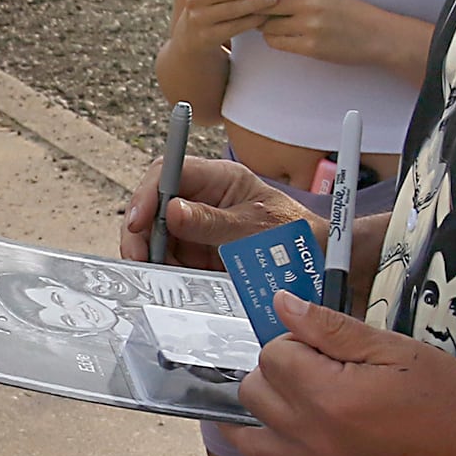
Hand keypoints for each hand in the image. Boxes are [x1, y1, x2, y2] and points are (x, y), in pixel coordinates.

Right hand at [120, 155, 306, 262]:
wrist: (318, 263)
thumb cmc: (295, 236)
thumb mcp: (254, 228)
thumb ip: (212, 222)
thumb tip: (172, 210)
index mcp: (220, 179)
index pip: (169, 172)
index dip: (147, 194)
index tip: (137, 222)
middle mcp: (204, 199)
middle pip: (155, 205)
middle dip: (141, 232)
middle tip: (138, 259)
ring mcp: (200, 226)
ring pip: (158, 236)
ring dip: (151, 255)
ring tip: (155, 276)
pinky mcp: (199, 253)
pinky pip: (171, 259)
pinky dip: (164, 272)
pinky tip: (167, 283)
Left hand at [229, 294, 455, 455]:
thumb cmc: (446, 391)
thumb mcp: (391, 347)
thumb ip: (329, 327)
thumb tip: (281, 304)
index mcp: (328, 400)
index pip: (273, 356)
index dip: (296, 339)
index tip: (327, 342)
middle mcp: (314, 442)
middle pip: (253, 395)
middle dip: (277, 371)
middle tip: (318, 364)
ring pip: (253, 439)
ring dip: (267, 410)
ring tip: (302, 393)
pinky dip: (290, 440)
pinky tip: (326, 426)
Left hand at [253, 0, 406, 70]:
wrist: (374, 35)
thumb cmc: (347, 12)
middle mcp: (312, 2)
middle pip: (267, 2)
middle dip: (258, 5)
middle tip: (253, 5)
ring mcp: (311, 25)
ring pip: (267, 24)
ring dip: (265, 25)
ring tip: (272, 23)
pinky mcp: (310, 46)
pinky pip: (275, 41)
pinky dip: (273, 38)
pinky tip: (282, 35)